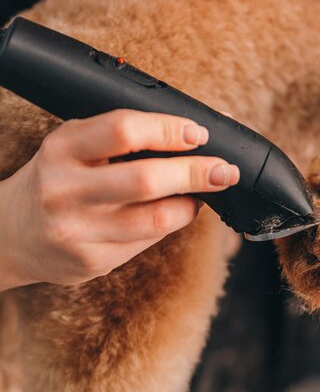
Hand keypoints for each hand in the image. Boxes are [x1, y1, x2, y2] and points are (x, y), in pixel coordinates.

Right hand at [0, 110, 239, 290]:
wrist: (9, 235)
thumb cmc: (56, 180)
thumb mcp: (75, 148)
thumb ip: (123, 140)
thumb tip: (194, 133)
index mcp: (62, 148)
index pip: (123, 130)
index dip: (169, 129)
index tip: (198, 133)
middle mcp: (64, 189)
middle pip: (147, 179)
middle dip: (196, 172)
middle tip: (226, 170)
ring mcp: (77, 230)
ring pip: (155, 218)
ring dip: (194, 202)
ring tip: (210, 190)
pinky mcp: (91, 261)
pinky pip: (148, 240)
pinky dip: (173, 222)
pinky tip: (179, 211)